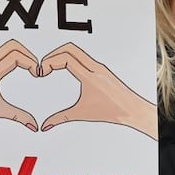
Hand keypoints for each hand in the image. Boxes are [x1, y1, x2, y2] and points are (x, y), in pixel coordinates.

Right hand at [38, 43, 157, 138]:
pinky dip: (70, 58)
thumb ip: (60, 118)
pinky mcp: (101, 68)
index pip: (65, 58)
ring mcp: (99, 66)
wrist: (132, 110)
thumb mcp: (82, 114)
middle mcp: (95, 67)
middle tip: (43, 66)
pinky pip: (83, 56)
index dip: (49, 61)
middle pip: (69, 48)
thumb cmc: (112, 111)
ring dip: (61, 55)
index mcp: (90, 76)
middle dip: (52, 54)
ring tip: (51, 67)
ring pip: (76, 50)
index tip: (42, 72)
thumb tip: (45, 125)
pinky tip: (65, 68)